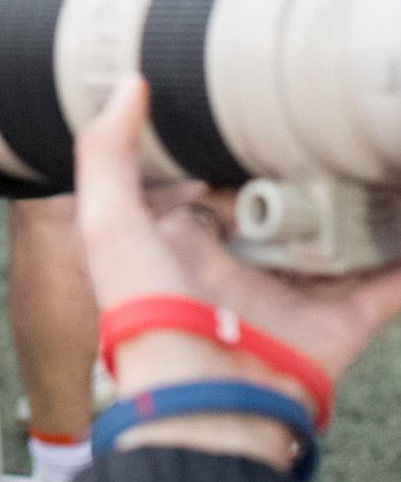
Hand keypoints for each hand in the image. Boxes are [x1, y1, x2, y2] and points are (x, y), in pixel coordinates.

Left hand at [73, 76, 400, 460]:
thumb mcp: (107, 224)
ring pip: (344, 242)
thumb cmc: (146, 313)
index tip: (262, 105)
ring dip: (369, 212)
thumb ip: (108, 155)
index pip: (219, 183)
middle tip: (341, 128)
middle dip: (315, 176)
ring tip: (386, 162)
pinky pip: (386, 287)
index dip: (237, 148)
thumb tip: (130, 83)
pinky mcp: (340, 324)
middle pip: (290, 209)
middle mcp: (245, 265)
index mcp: (190, 241)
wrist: (203, 398)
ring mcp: (296, 295)